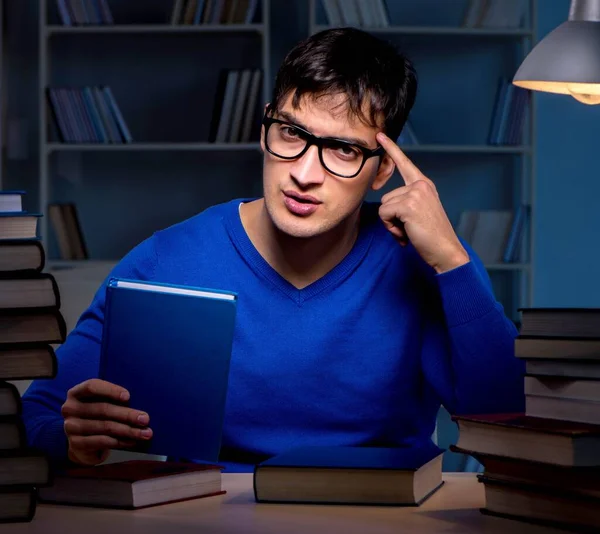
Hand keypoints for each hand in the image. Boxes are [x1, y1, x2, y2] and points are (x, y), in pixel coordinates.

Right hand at [61, 379, 152, 465]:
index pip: (92, 386)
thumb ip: (113, 399)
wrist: (82, 443)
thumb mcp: (100, 402)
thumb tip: (141, 401)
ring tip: (146, 433)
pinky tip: (133, 441)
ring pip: (106, 427)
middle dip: (127, 414)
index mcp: (76, 393)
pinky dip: (121, 441)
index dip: (110, 390)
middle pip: (103, 409)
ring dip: (129, 430)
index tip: (128, 396)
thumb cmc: (97, 416)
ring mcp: (71, 427)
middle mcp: (70, 409)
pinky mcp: (76, 444)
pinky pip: (103, 441)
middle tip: (145, 419)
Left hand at [376, 132, 469, 273]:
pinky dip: (391, 228)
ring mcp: (415, 193)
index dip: (391, 149)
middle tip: (410, 228)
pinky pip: (384, 214)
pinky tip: (407, 234)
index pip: (404, 163)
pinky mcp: (409, 204)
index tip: (380, 135)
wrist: (446, 251)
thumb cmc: (431, 237)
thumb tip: (386, 208)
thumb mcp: (419, 213)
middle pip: (386, 197)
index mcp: (424, 185)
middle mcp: (421, 185)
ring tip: (410, 231)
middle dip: (392, 217)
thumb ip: (406, 203)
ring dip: (392, 224)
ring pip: (384, 207)